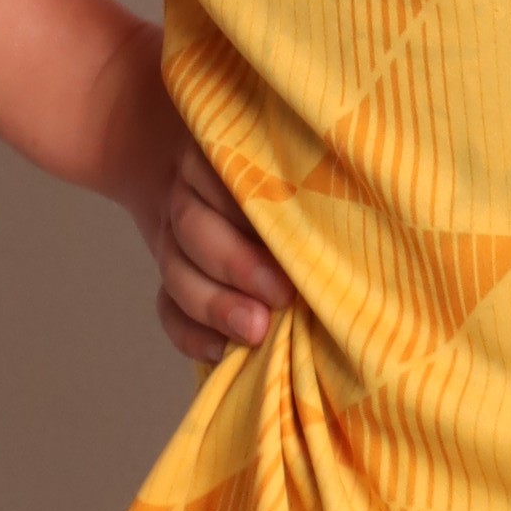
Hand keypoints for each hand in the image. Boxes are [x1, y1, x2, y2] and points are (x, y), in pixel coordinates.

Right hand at [134, 111, 292, 369]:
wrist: (245, 203)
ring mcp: (173, 242)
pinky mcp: (171, 283)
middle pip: (192, 228)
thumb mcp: (298, 169)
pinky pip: (168, 311)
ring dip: (216, 306)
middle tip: (281, 296)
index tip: (292, 243)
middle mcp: (187, 197)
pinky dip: (192, 335)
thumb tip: (342, 222)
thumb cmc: (296, 187)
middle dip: (237, 265)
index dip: (250, 211)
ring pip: (176, 274)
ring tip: (256, 331)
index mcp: (216, 157)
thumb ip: (305, 185)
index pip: (218, 175)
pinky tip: (224, 352)